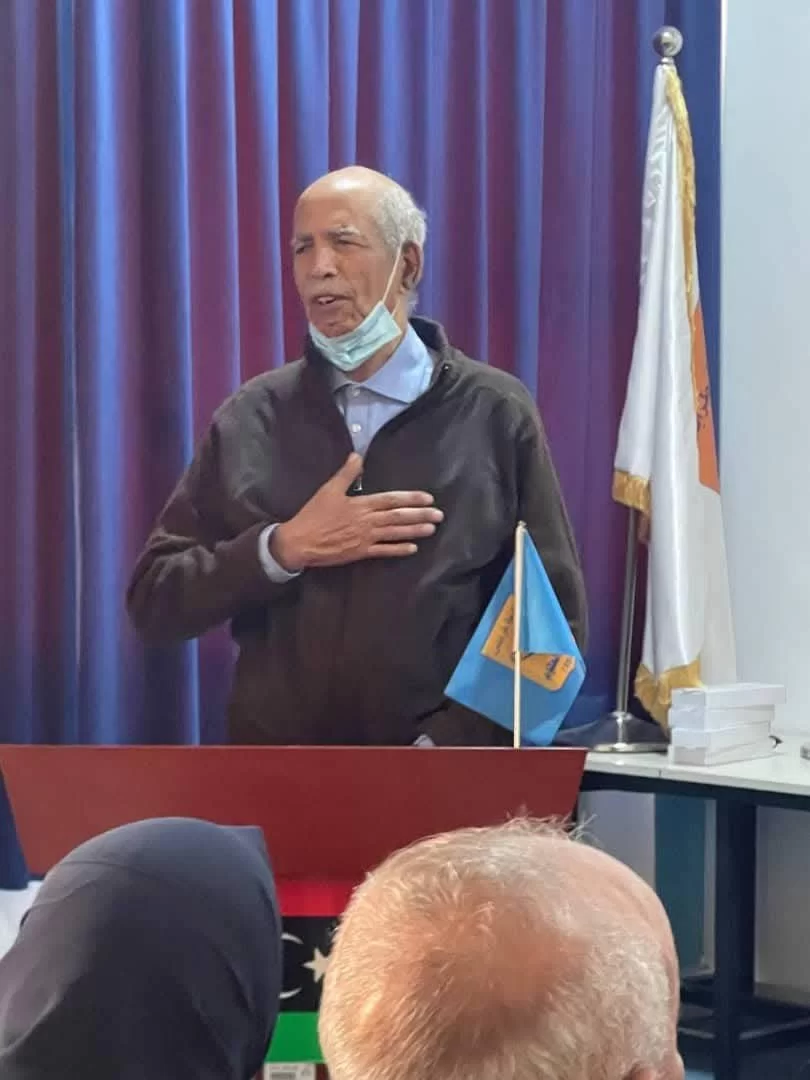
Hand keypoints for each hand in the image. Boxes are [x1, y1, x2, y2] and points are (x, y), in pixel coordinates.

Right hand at [270, 454, 442, 570]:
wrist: (300, 541)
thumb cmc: (313, 514)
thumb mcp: (328, 490)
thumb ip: (345, 473)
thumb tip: (357, 456)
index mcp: (361, 504)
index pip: (391, 499)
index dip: (411, 499)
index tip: (428, 498)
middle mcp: (367, 521)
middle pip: (398, 517)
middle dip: (420, 515)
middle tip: (439, 515)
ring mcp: (365, 538)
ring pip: (395, 533)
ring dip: (414, 530)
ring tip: (431, 529)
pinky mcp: (361, 552)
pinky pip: (384, 551)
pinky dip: (399, 549)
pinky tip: (413, 548)